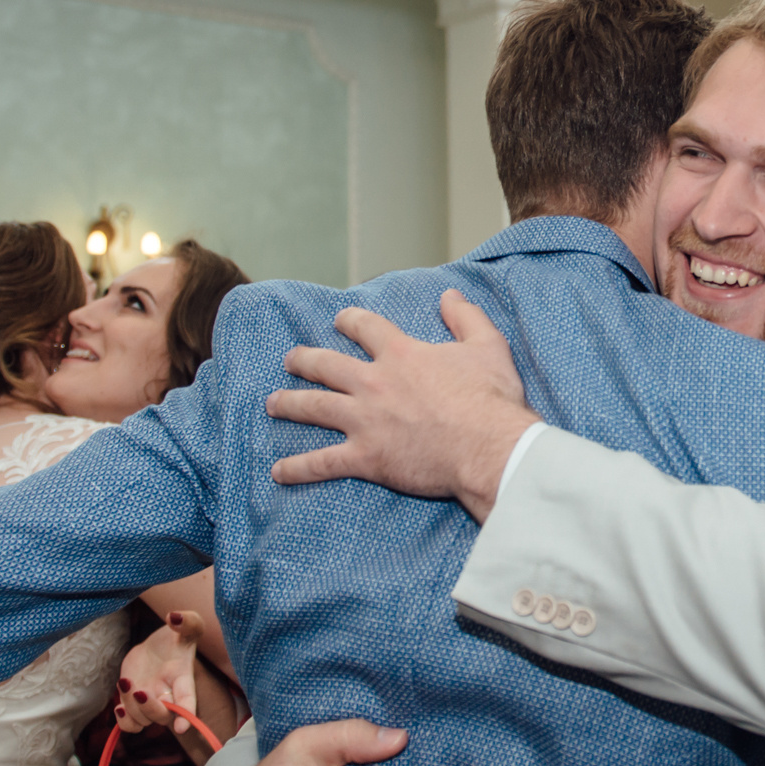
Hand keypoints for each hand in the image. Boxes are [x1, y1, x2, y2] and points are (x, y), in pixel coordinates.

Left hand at [116, 611, 202, 737]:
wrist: (158, 649)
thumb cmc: (177, 637)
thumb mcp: (188, 625)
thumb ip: (187, 621)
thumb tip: (175, 617)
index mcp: (183, 679)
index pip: (188, 701)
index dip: (186, 715)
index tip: (182, 726)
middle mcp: (169, 696)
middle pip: (163, 716)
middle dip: (151, 708)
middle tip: (140, 690)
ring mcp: (151, 703)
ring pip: (142, 720)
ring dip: (132, 707)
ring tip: (127, 682)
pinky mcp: (134, 704)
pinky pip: (130, 725)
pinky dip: (124, 721)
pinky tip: (119, 707)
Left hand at [267, 291, 539, 522]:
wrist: (489, 447)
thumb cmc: (491, 399)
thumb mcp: (488, 346)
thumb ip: (466, 317)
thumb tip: (450, 294)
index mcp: (400, 354)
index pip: (365, 327)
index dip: (350, 321)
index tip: (340, 320)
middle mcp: (374, 382)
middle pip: (326, 365)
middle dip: (305, 360)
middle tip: (292, 359)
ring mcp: (364, 420)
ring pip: (314, 407)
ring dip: (289, 403)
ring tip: (273, 403)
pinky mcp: (365, 456)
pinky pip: (322, 462)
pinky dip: (298, 468)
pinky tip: (278, 471)